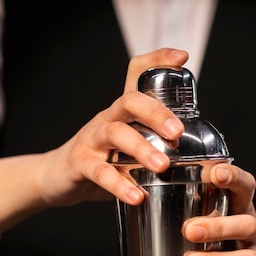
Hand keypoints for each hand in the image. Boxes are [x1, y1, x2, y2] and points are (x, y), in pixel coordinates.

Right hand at [35, 48, 188, 206]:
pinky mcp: (80, 163)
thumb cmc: (102, 160)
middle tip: (177, 132)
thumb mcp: (129, 148)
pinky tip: (137, 196)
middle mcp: (107, 119)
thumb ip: (154, 146)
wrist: (58, 178)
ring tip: (162, 166)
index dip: (158, 60)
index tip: (182, 59)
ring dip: (141, 148)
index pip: (137, 75)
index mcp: (123, 112)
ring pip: (116, 134)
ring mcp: (92, 139)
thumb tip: (197, 158)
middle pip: (129, 101)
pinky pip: (100, 172)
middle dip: (156, 113)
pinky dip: (120, 185)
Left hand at [182, 163, 255, 255]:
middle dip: (218, 227)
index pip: (246, 187)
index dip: (233, 178)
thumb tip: (145, 194)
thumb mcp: (220, 217)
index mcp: (243, 208)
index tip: (215, 173)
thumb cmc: (228, 238)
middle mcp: (254, 231)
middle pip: (246, 224)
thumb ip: (196, 206)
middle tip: (189, 230)